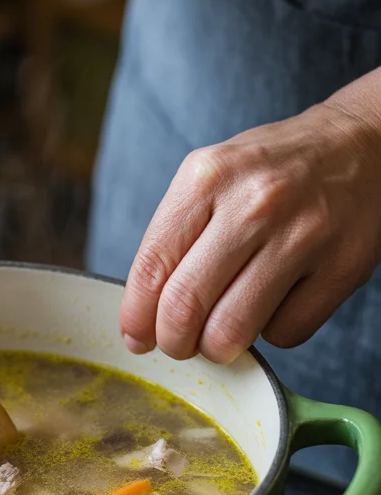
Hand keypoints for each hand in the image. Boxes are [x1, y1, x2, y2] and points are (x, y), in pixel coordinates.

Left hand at [119, 96, 380, 363]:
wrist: (362, 145)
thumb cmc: (271, 170)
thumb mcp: (211, 177)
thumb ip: (173, 237)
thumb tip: (142, 318)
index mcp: (207, 178)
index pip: (152, 266)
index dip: (136, 317)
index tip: (136, 338)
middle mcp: (253, 204)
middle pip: (185, 307)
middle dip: (172, 342)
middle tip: (177, 344)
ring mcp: (303, 236)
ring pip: (232, 332)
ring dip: (216, 349)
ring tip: (219, 335)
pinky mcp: (343, 268)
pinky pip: (285, 334)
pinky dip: (271, 333)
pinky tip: (274, 305)